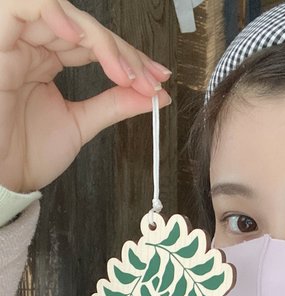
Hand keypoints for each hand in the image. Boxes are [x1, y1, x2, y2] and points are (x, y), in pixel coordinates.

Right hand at [0, 0, 171, 192]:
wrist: (2, 178)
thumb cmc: (28, 154)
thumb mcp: (82, 124)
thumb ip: (116, 104)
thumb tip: (157, 95)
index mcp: (48, 61)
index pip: (96, 44)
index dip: (131, 57)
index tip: (158, 80)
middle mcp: (33, 47)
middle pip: (86, 28)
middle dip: (124, 53)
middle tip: (147, 81)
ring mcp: (16, 42)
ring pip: (63, 12)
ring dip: (99, 38)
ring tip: (120, 68)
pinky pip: (20, 6)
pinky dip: (53, 12)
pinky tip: (78, 38)